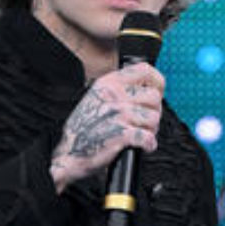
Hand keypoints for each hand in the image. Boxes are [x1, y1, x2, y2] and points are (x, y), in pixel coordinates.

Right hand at [49, 63, 164, 193]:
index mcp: (108, 83)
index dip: (156, 83)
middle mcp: (114, 95)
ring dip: (152, 131)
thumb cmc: (82, 131)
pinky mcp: (122, 134)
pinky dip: (149, 145)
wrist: (68, 155)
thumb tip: (142, 89)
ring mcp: (119, 114)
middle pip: (154, 97)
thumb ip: (117, 90)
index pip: (144, 70)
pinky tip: (142, 147)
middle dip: (154, 113)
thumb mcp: (95, 98)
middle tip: (145, 124)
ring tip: (141, 136)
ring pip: (154, 118)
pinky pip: (148, 137)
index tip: (157, 93)